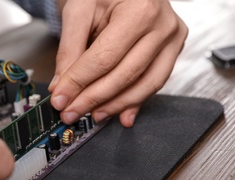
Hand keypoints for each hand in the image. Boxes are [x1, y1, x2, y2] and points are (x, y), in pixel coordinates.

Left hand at [50, 0, 187, 126]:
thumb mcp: (79, 11)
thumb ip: (69, 50)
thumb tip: (62, 87)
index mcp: (139, 9)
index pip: (105, 58)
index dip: (80, 82)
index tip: (61, 99)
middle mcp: (163, 25)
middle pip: (125, 75)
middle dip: (94, 99)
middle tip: (71, 112)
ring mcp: (172, 40)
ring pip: (144, 85)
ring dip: (114, 105)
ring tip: (91, 115)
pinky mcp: (172, 52)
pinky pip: (154, 84)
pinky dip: (134, 102)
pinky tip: (120, 115)